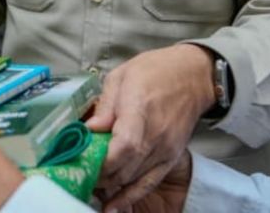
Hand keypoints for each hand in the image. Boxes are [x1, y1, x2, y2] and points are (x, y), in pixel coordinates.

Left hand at [86, 44, 214, 211]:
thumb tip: (88, 130)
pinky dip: (130, 196)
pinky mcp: (171, 158)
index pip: (124, 147)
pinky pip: (149, 183)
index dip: (102, 162)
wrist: (192, 76)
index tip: (82, 163)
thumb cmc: (154, 71)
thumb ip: (104, 106)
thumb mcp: (121, 76)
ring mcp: (166, 150)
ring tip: (89, 185)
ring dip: (110, 186)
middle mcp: (156, 135)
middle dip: (98, 176)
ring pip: (133, 179)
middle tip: (77, 174)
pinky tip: (112, 206)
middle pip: (125, 168)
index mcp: (140, 110)